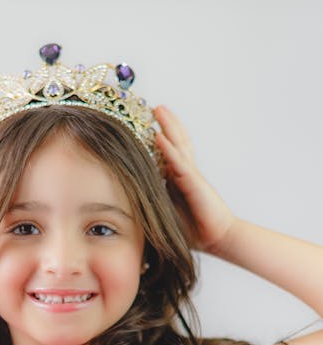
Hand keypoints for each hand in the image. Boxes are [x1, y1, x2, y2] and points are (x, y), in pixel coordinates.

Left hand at [153, 106, 236, 252]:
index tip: (144, 123)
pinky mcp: (194, 184)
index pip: (167, 153)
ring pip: (178, 146)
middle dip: (165, 123)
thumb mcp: (165, 215)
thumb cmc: (193, 230)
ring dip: (168, 126)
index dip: (159, 138)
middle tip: (153, 106)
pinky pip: (179, 163)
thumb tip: (126, 208)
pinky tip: (159, 136)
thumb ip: (151, 205)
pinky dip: (169, 149)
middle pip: (175, 142)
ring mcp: (190, 176)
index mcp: (178, 180)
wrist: (218, 238)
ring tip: (158, 109)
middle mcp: (185, 174)